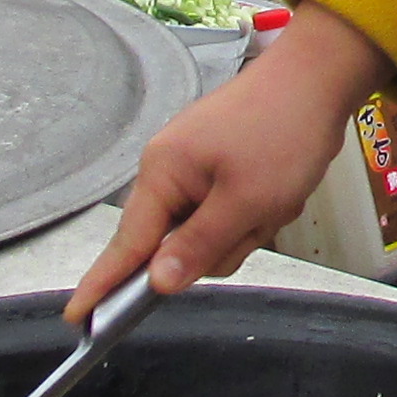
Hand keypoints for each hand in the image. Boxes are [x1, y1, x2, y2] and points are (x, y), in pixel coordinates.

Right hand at [68, 1, 392, 317]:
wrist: (318, 78)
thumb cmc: (284, 132)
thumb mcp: (247, 201)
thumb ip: (198, 246)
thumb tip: (155, 284)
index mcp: (162, 173)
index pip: (127, 244)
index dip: (105, 285)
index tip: (78, 318)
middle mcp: (167, 169)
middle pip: (176, 244)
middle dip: (223, 243)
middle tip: (262, 215)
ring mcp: (193, 167)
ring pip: (208, 232)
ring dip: (246, 226)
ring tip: (276, 196)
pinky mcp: (217, 166)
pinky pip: (226, 212)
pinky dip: (254, 211)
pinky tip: (278, 190)